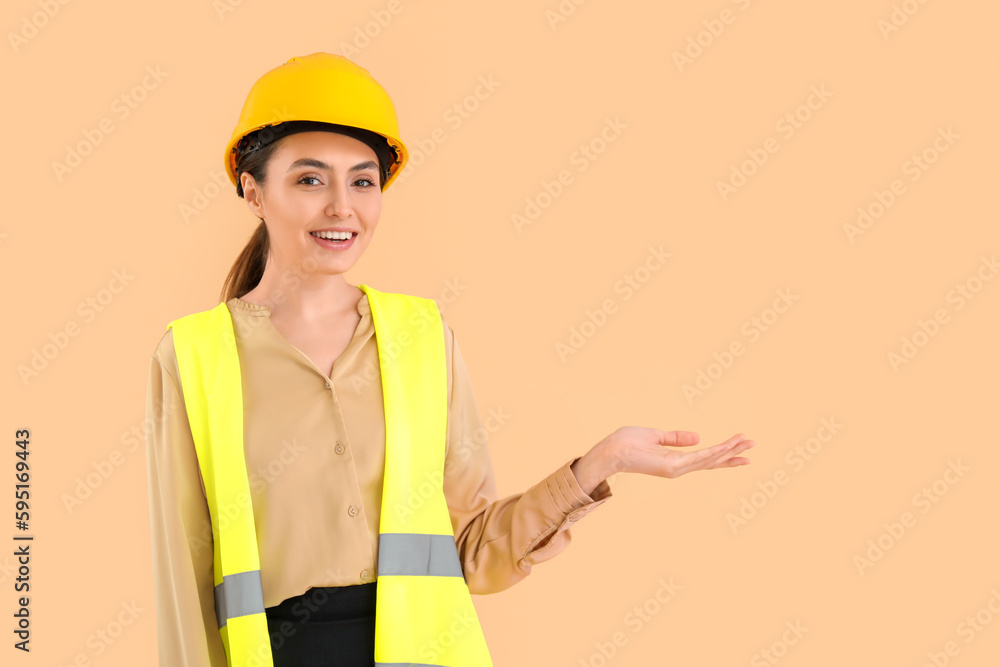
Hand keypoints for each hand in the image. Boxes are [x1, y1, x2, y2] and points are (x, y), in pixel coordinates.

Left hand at [598, 427, 753, 479]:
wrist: (611, 450)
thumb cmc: (627, 442)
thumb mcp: (655, 435)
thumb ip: (675, 437)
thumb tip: (698, 436)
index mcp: (675, 461)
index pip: (705, 458)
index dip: (724, 454)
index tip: (741, 448)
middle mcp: (679, 468)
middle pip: (712, 461)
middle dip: (733, 453)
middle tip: (753, 445)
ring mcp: (677, 469)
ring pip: (709, 459)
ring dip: (729, 450)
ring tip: (747, 442)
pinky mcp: (672, 466)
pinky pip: (699, 458)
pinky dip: (714, 452)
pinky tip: (728, 447)